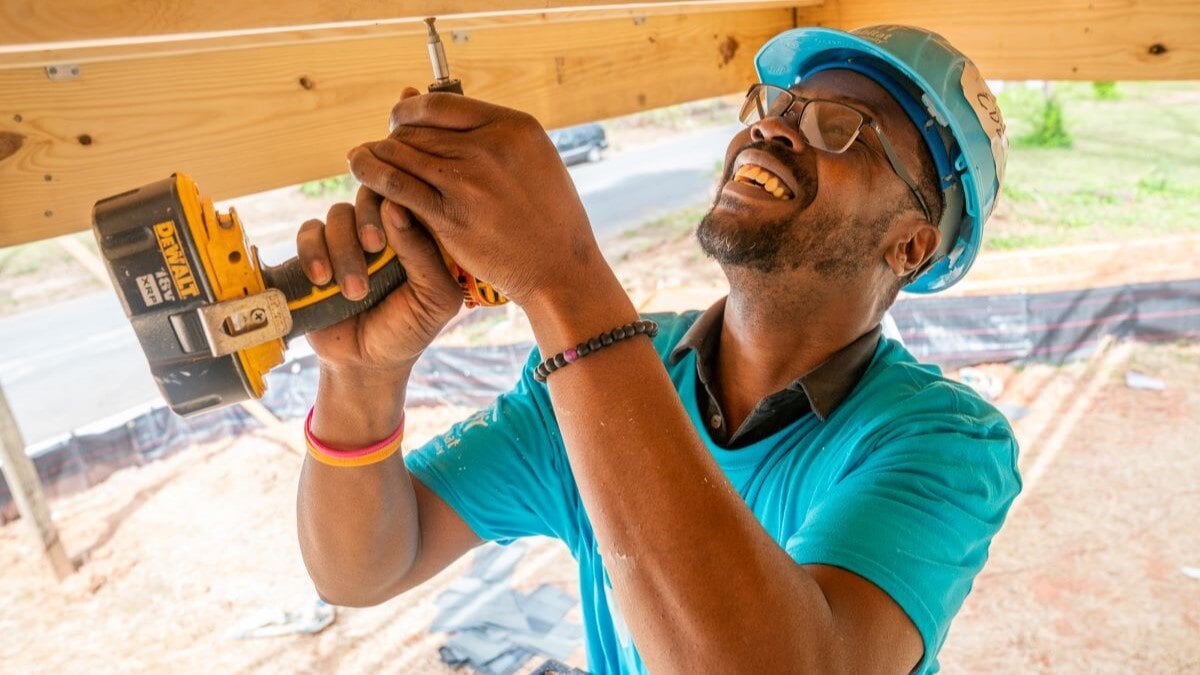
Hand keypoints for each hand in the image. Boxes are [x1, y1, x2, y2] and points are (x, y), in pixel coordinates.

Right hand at [297, 184, 462, 382]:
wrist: (366, 363)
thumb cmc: (408, 330)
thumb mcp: (433, 299)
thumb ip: (423, 255)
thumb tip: (396, 207)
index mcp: (416, 235)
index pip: (407, 197)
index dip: (396, 202)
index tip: (396, 230)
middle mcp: (382, 231)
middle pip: (369, 195)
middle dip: (368, 221)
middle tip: (373, 247)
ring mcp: (347, 239)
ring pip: (338, 215)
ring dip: (343, 249)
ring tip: (354, 291)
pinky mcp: (317, 252)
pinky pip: (309, 231)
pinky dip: (312, 251)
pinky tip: (322, 280)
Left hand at [345, 91, 613, 310]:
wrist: (559, 268)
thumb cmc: (548, 215)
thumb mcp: (533, 159)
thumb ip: (491, 133)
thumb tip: (438, 103)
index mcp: (513, 127)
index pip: (441, 103)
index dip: (410, 110)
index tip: (400, 121)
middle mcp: (489, 147)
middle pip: (417, 128)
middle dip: (392, 137)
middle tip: (382, 148)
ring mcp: (468, 182)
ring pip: (400, 153)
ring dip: (374, 154)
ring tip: (360, 158)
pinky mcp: (449, 215)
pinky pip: (396, 186)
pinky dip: (372, 178)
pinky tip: (362, 176)